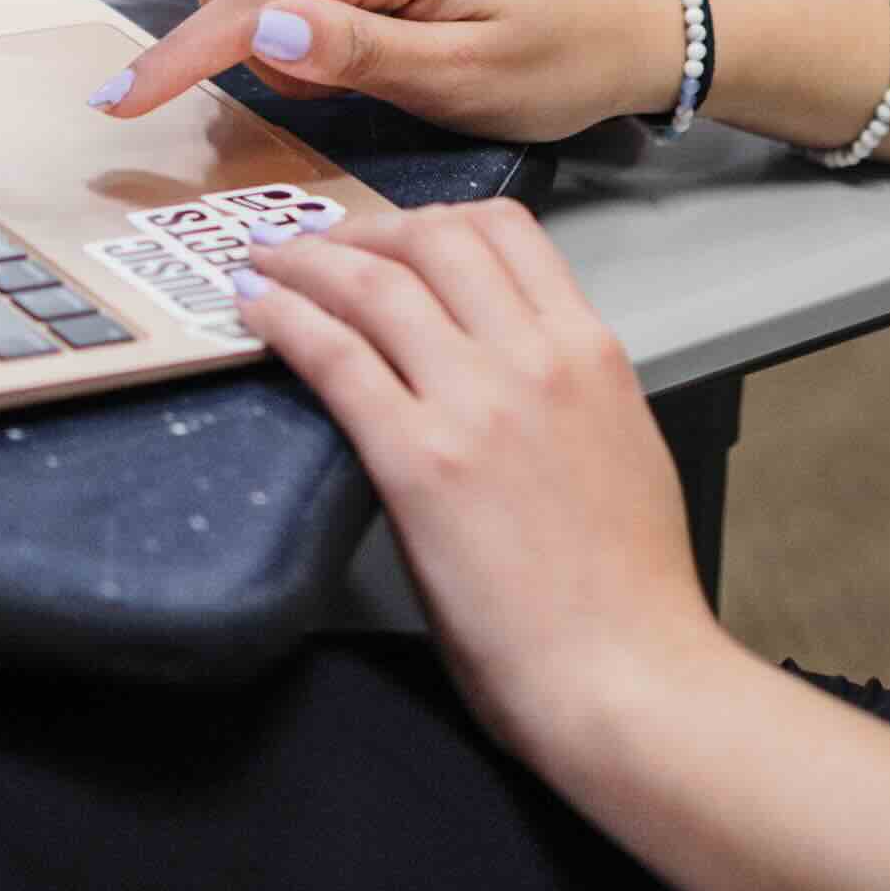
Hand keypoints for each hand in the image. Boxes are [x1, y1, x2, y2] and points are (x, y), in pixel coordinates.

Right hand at [94, 0, 689, 139]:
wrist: (630, 15)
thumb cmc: (561, 58)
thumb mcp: (465, 77)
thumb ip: (360, 54)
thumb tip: (263, 30)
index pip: (255, 1)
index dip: (180, 57)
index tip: (118, 104)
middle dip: (229, 54)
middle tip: (283, 113)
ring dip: (261, 39)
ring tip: (335, 84)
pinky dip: (288, 20)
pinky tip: (336, 55)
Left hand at [232, 205, 727, 766]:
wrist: (626, 671)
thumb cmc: (631, 586)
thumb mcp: (622, 444)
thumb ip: (569, 391)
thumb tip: (514, 373)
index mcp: (589, 349)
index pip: (508, 231)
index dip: (435, 219)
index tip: (392, 236)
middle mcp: (532, 355)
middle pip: (434, 239)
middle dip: (364, 230)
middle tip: (318, 247)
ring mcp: (474, 403)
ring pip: (376, 284)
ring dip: (307, 262)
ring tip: (265, 265)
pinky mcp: (419, 461)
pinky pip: (338, 359)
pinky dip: (288, 321)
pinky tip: (258, 314)